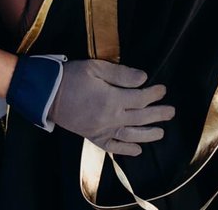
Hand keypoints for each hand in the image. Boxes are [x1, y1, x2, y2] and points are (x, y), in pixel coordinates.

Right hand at [48, 60, 174, 156]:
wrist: (47, 94)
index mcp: (112, 99)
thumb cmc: (71, 76)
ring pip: (131, 135)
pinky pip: (112, 147)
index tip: (163, 90)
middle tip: (171, 112)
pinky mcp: (92, 137)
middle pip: (141, 118)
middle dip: (158, 114)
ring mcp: (101, 130)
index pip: (140, 98)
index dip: (154, 94)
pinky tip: (137, 149)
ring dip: (148, 134)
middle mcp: (110, 118)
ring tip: (161, 132)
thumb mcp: (96, 68)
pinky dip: (126, 150)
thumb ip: (121, 74)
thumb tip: (144, 78)